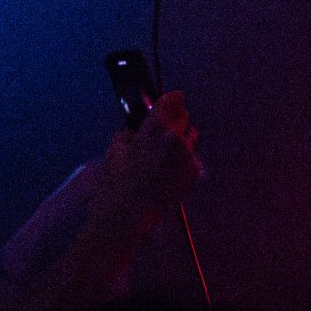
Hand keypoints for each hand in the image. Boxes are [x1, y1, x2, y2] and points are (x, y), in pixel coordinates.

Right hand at [95, 91, 201, 228]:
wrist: (130, 211)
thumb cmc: (119, 181)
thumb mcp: (116, 147)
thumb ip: (131, 131)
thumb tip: (138, 127)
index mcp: (156, 125)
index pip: (174, 99)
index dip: (170, 100)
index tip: (170, 101)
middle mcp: (176, 136)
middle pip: (184, 115)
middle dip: (174, 121)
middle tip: (161, 133)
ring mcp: (188, 154)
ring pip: (191, 136)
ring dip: (181, 140)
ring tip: (164, 156)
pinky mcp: (194, 171)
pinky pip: (192, 158)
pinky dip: (183, 161)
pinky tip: (168, 172)